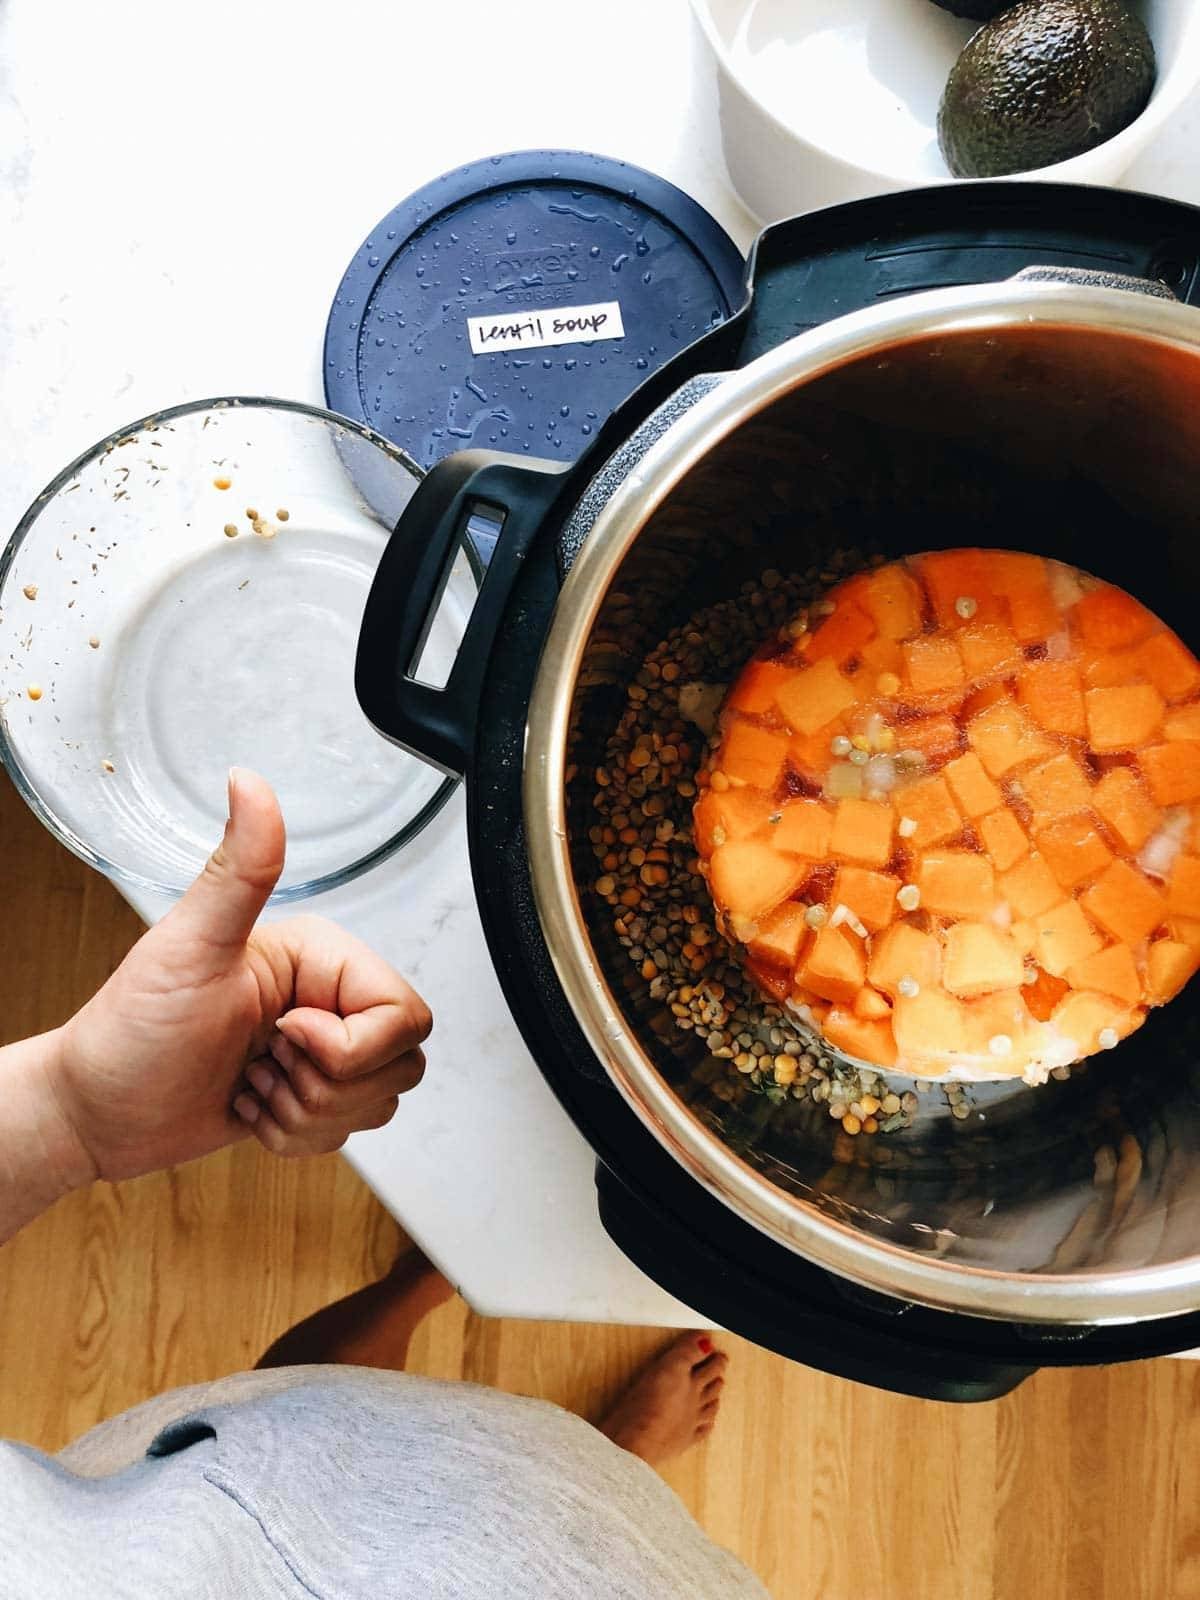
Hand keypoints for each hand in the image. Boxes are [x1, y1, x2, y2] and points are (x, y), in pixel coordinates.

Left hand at [50, 769, 430, 1182]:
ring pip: (378, 1100)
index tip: (286, 1034)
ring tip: (253, 1083)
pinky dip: (298, 1136)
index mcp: (319, 956)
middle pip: (398, 1062)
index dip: (351, 1046)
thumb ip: (240, 868)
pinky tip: (252, 1105)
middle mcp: (328, 997)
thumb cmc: (130, 1032)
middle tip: (264, 1062)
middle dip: (326, 1086)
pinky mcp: (310, 1094)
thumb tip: (250, 783)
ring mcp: (320, 1049)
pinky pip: (350, 1130)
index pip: (403, 1013)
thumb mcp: (189, 946)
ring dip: (307, 1113)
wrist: (95, 1113)